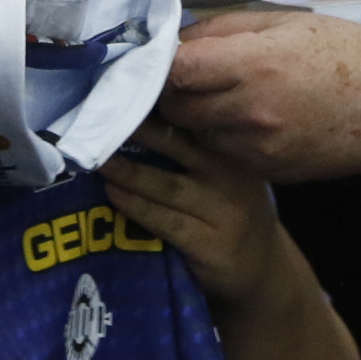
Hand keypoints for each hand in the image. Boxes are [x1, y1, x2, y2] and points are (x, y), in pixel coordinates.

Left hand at [97, 122, 296, 313]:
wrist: (264, 270)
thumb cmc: (232, 213)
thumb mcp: (226, 174)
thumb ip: (194, 150)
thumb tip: (134, 116)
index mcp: (231, 150)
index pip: (189, 119)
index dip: (155, 104)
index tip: (120, 89)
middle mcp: (231, 175)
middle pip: (175, 143)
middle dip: (134, 129)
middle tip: (98, 115)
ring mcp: (224, 211)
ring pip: (166, 185)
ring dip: (127, 171)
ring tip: (96, 159)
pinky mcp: (211, 244)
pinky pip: (166, 221)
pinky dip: (136, 206)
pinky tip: (114, 194)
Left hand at [155, 9, 360, 184]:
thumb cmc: (348, 55)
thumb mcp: (287, 22)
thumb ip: (226, 29)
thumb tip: (179, 39)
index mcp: (253, 65)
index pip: (175, 70)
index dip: (163, 62)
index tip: (164, 57)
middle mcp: (249, 112)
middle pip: (176, 108)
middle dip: (173, 92)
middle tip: (185, 78)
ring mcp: (257, 148)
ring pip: (196, 135)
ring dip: (197, 118)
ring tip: (221, 98)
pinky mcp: (267, 172)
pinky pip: (224, 155)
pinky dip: (224, 138)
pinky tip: (246, 120)